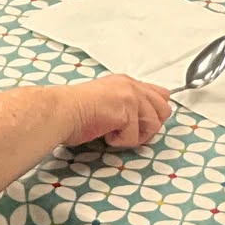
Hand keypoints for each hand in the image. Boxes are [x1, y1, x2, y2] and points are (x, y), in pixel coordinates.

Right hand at [58, 75, 172, 149]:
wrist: (61, 111)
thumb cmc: (74, 110)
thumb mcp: (107, 100)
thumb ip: (126, 104)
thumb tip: (142, 119)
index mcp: (126, 83)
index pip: (160, 94)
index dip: (155, 112)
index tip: (142, 123)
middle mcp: (131, 86)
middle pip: (164, 109)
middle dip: (149, 126)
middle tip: (128, 131)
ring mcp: (130, 97)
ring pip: (153, 125)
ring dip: (134, 135)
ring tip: (114, 133)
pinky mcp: (126, 111)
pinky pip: (134, 137)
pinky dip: (119, 142)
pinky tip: (105, 134)